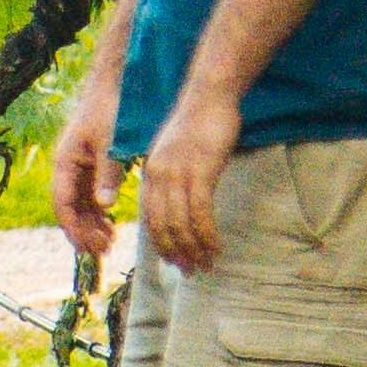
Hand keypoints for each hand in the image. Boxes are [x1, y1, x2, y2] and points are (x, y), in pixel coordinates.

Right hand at [51, 93, 118, 264]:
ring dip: (91, 226)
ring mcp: (79, 168)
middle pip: (70, 209)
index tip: (87, 247)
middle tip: (103, 251)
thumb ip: (107, 174)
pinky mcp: (92, 167)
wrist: (115, 85)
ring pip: (80, 206)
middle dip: (83, 232)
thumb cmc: (109, 109)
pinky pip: (90, 197)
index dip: (73, 228)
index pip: (62, 203)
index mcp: (64, 162)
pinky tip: (110, 225)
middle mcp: (68, 168)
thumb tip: (103, 206)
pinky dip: (99, 213)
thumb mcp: (110, 143)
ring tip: (109, 243)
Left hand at [137, 93, 243, 273]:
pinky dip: (207, 234)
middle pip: (163, 226)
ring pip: (181, 224)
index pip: (151, 218)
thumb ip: (173, 178)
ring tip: (208, 264)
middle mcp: (158, 177)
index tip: (176, 262)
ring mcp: (178, 174)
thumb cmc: (198, 123)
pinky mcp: (200, 171)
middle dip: (178, 253)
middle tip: (193, 271)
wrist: (208, 95)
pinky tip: (216, 245)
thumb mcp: (176, 153)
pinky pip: (200, 213)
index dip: (162, 244)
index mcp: (151, 174)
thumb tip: (181, 205)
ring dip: (195, 249)